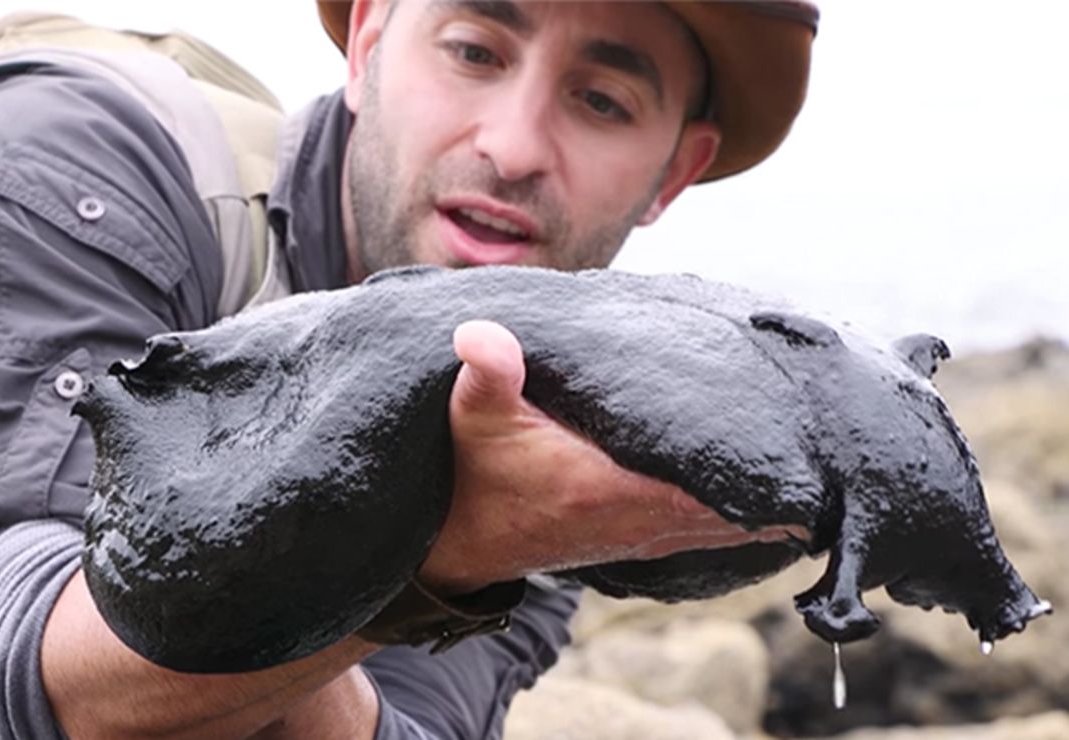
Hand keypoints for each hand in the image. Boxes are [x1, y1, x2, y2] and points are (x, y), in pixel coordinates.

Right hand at [417, 320, 804, 594]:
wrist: (461, 543)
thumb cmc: (475, 476)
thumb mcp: (475, 418)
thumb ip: (487, 375)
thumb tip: (478, 332)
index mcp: (613, 487)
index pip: (711, 488)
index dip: (769, 479)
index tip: (822, 460)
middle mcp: (639, 518)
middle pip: (739, 512)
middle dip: (789, 490)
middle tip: (846, 458)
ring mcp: (642, 534)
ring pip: (731, 526)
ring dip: (774, 507)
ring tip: (826, 477)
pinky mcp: (637, 537)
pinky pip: (710, 531)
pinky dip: (746, 518)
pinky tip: (774, 501)